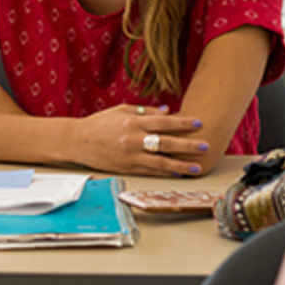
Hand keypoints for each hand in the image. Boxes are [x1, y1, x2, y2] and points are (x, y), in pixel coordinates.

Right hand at [73, 104, 210, 176]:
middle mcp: (133, 139)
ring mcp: (130, 155)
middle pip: (166, 142)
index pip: (163, 122)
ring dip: (181, 165)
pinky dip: (165, 172)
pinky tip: (177, 173)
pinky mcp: (127, 167)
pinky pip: (150, 171)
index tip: (198, 123)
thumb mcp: (120, 111)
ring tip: (197, 167)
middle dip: (188, 145)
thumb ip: (144, 111)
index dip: (182, 123)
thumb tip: (167, 111)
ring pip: (161, 162)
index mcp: (132, 122)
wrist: (79, 141)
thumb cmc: (100, 123)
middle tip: (205, 146)